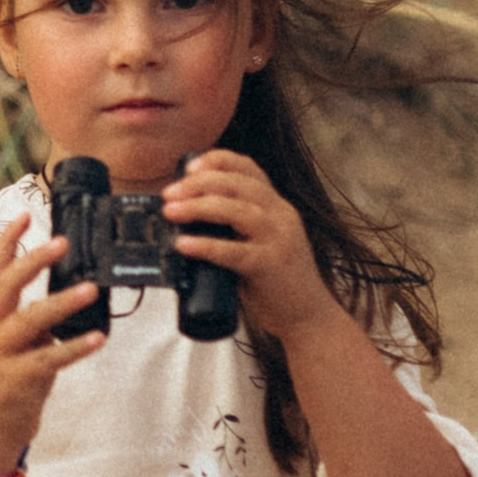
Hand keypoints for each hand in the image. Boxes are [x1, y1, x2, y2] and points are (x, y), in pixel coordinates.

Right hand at [0, 210, 102, 472]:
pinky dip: (74, 347)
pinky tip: (98, 338)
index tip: (26, 214)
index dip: (8, 242)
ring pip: (30, 321)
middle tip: (62, 242)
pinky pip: (49, 359)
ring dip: (61, 302)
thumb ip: (32, 317)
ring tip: (90, 288)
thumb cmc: (10, 379)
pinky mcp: (16, 380)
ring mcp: (0, 356)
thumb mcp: (14, 341)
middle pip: (5, 286)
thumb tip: (70, 287)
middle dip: (32, 261)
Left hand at [161, 150, 335, 344]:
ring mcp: (278, 240)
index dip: (217, 161)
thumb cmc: (275, 281)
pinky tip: (184, 244)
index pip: (249, 168)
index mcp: (277, 206)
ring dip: (199, 207)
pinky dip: (206, 246)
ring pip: (237, 210)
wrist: (308, 316)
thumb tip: (185, 219)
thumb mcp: (260, 242)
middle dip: (198, 184)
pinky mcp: (270, 266)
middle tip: (169, 194)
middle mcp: (281, 216)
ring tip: (171, 212)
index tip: (188, 167)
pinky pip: (234, 251)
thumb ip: (235, 227)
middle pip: (238, 184)